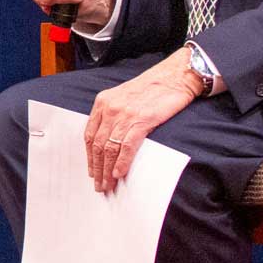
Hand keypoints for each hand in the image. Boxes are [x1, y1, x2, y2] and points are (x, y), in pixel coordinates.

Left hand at [81, 50, 206, 192]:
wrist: (174, 76)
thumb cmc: (152, 87)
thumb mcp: (123, 97)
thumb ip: (113, 114)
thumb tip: (109, 140)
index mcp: (103, 102)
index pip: (89, 135)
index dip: (90, 156)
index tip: (92, 171)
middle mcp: (110, 109)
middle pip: (97, 145)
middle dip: (97, 168)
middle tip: (99, 185)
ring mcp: (125, 115)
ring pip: (109, 148)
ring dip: (107, 170)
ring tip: (108, 185)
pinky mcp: (141, 120)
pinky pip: (127, 146)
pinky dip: (122, 162)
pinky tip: (119, 173)